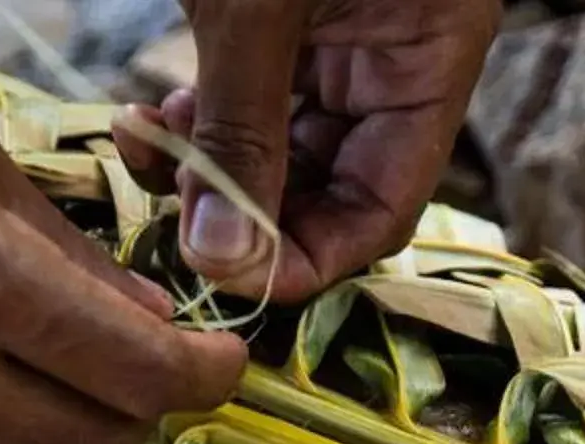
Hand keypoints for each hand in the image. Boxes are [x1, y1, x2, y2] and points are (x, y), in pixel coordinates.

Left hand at [115, 0, 503, 301]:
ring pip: (286, 150)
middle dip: (250, 214)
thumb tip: (228, 266)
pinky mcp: (287, 15)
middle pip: (335, 188)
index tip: (232, 276)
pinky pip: (254, 98)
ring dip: (214, 171)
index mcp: (432, 49)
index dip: (312, 258)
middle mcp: (394, 53)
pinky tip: (155, 116)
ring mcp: (342, 33)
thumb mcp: (254, 10)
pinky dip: (202, 122)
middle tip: (172, 215)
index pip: (386, 206)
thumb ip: (241, 137)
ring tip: (152, 149)